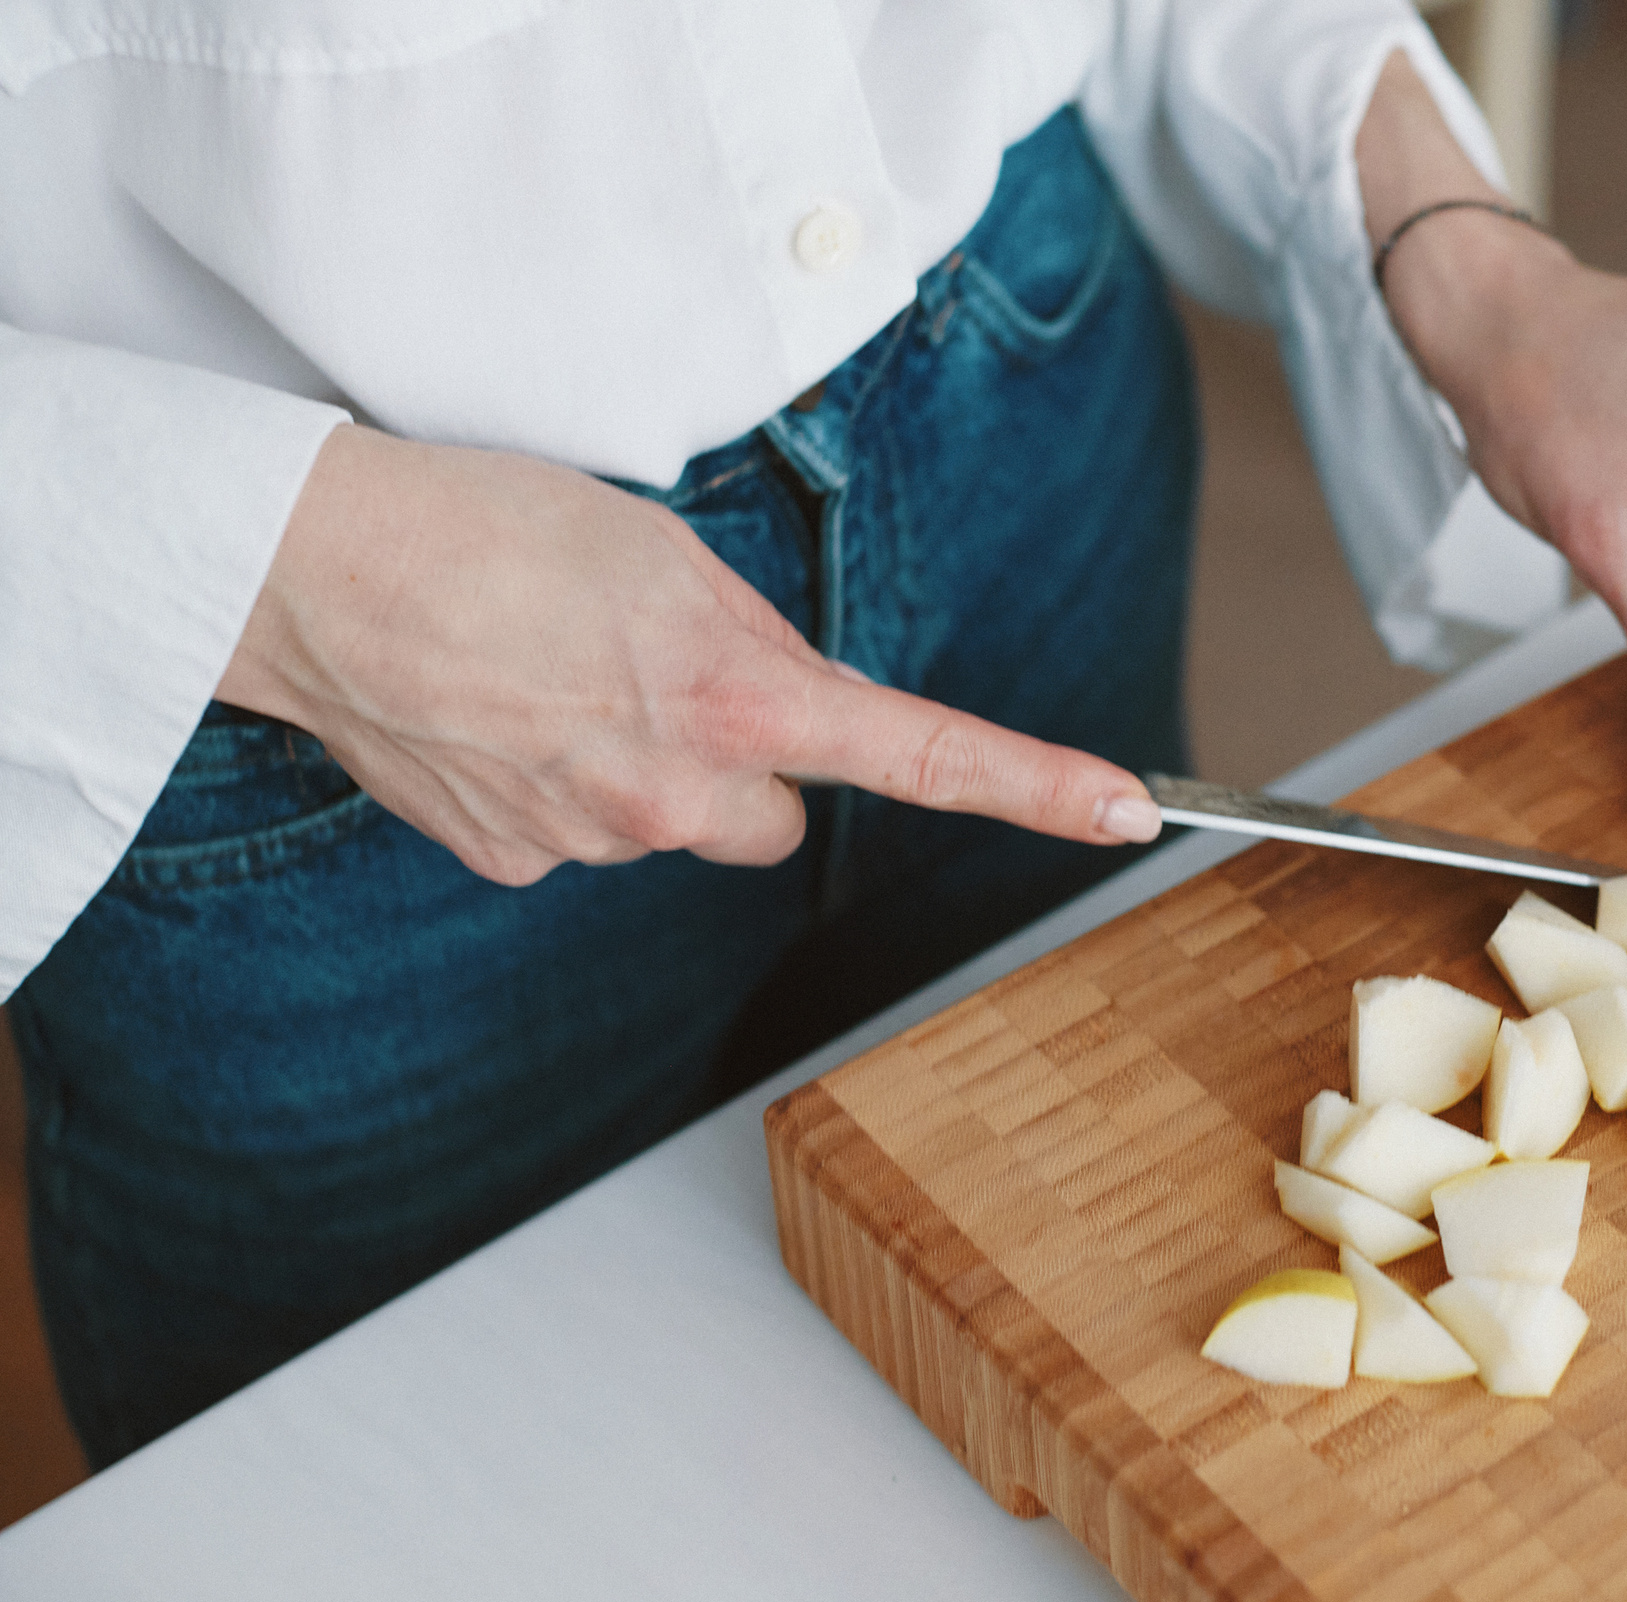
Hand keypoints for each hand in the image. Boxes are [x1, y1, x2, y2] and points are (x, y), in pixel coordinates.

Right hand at [217, 425, 1161, 886]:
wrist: (314, 569)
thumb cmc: (486, 526)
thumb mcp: (661, 552)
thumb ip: (752, 642)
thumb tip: (792, 706)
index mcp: (740, 696)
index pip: (923, 755)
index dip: (1036, 787)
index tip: (1127, 808)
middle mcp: (681, 791)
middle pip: (774, 814)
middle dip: (745, 761)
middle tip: (652, 677)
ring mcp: (597, 840)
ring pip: (677, 825)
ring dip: (647, 770)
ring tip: (551, 680)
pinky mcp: (518, 866)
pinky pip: (586, 838)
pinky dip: (561, 790)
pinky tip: (501, 722)